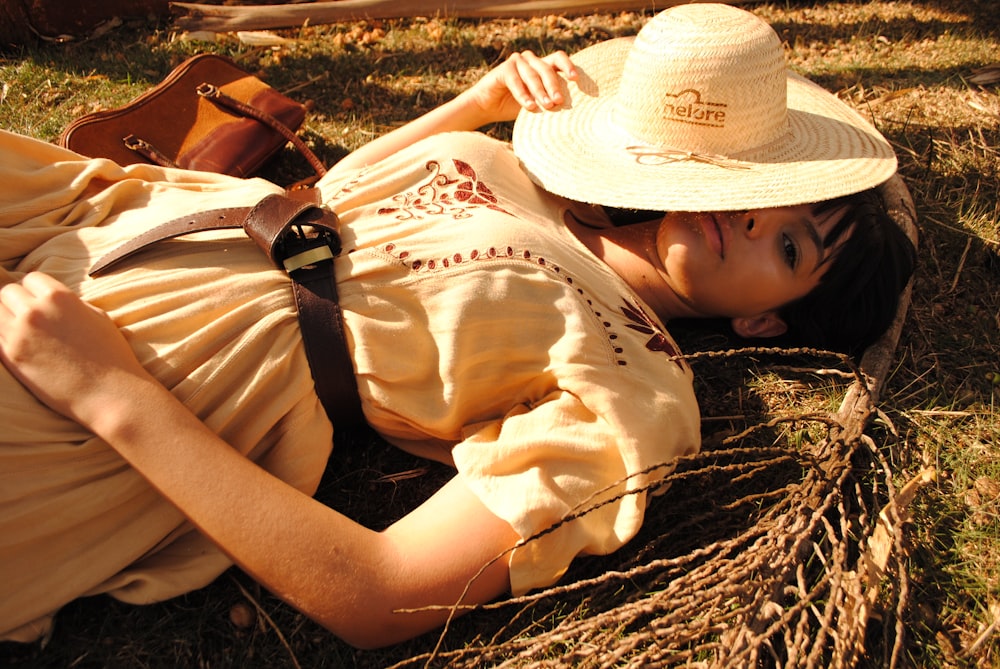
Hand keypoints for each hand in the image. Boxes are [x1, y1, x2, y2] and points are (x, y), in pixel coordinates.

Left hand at [0, 272, 151, 429]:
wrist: (110, 393)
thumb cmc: (111, 356)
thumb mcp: (98, 317)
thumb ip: (71, 303)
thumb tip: (51, 300)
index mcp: (59, 297)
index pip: (31, 279)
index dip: (37, 291)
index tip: (42, 304)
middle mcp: (34, 312)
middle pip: (7, 293)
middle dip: (18, 303)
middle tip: (32, 320)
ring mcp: (19, 335)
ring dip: (8, 321)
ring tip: (26, 334)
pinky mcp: (11, 358)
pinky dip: (4, 339)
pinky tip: (22, 348)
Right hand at [464, 50, 577, 124]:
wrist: (488, 108)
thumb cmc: (515, 107)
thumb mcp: (537, 103)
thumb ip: (550, 100)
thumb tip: (571, 108)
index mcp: (542, 65)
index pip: (559, 59)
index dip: (568, 66)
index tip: (576, 79)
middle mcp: (531, 60)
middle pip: (547, 68)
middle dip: (554, 86)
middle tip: (559, 101)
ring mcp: (517, 62)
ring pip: (532, 75)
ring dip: (540, 92)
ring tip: (547, 106)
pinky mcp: (504, 68)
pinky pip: (516, 80)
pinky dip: (523, 94)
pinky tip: (529, 106)